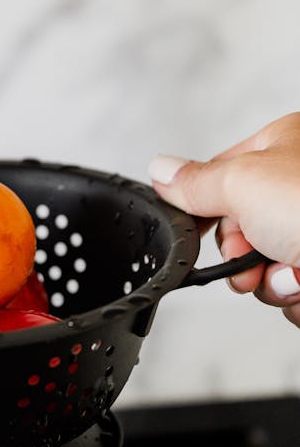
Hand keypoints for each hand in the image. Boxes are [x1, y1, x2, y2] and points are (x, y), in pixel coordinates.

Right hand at [149, 113, 299, 326]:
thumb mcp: (244, 183)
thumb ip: (196, 182)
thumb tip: (160, 171)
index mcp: (285, 148)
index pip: (221, 175)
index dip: (203, 207)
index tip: (192, 230)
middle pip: (241, 230)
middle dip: (241, 255)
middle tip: (250, 258)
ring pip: (266, 268)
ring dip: (271, 281)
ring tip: (293, 273)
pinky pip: (294, 294)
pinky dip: (297, 297)